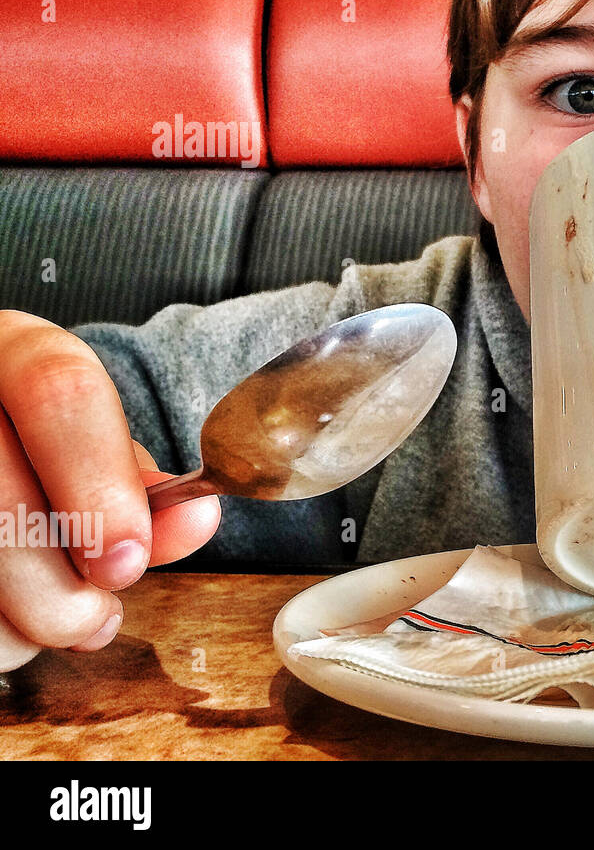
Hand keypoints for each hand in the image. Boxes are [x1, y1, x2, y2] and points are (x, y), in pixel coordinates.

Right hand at [0, 311, 221, 672]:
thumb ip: (137, 485)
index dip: (100, 484)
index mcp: (10, 349)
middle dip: (62, 588)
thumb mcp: (89, 445)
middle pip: (3, 504)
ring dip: (26, 624)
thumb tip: (195, 519)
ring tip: (63, 620)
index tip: (128, 559)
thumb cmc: (38, 449)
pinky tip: (15, 622)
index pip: (60, 393)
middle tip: (97, 617)